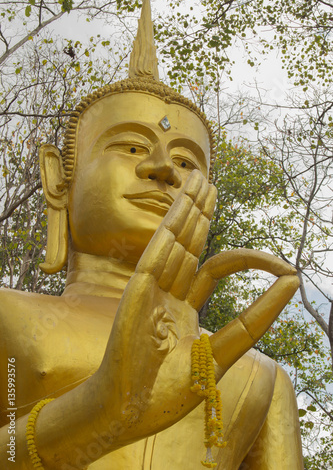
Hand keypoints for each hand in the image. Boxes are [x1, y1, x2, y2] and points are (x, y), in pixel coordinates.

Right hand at [99, 170, 298, 440]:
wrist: (127, 412)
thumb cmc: (167, 391)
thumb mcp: (221, 355)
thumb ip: (253, 321)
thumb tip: (290, 285)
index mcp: (183, 308)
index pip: (212, 267)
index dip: (245, 259)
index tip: (285, 266)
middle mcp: (167, 292)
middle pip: (189, 243)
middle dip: (201, 212)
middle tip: (210, 183)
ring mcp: (151, 290)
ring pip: (174, 241)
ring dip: (188, 210)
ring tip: (200, 181)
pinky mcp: (136, 292)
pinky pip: (157, 255)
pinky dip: (171, 230)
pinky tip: (184, 206)